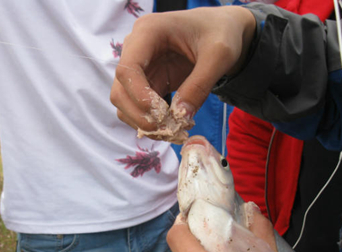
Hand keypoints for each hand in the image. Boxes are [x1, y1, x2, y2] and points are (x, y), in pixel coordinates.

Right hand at [110, 6, 255, 136]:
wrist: (222, 31)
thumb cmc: (221, 33)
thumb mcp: (219, 56)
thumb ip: (200, 85)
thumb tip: (180, 117)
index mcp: (148, 31)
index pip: (127, 69)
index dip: (139, 96)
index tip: (160, 115)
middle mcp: (135, 49)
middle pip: (120, 91)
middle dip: (140, 116)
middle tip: (168, 131)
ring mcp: (139, 68)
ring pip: (125, 105)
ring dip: (145, 124)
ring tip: (174, 131)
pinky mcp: (147, 83)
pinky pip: (139, 109)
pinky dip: (153, 123)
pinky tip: (174, 126)